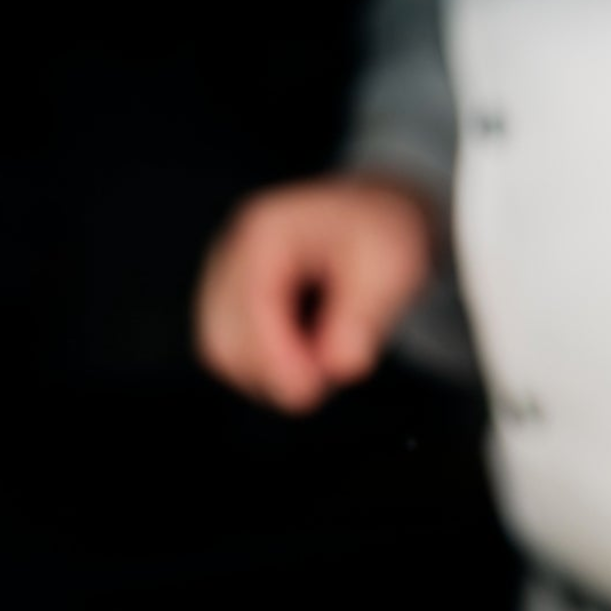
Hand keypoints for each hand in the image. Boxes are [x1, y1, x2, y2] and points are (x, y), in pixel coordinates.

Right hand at [194, 174, 432, 413]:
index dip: (277, 358)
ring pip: (222, 351)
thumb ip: (363, 317)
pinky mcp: (226, 301)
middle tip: (330, 376)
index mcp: (266, 230)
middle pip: (225, 337)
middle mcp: (231, 250)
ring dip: (270, 375)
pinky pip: (230, 352)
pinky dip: (266, 368)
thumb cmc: (380, 236)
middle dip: (276, 371)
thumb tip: (340, 368)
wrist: (372, 219)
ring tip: (324, 361)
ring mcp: (222, 275)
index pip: (251, 305)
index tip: (312, 391)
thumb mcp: (389, 267)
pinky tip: (305, 358)